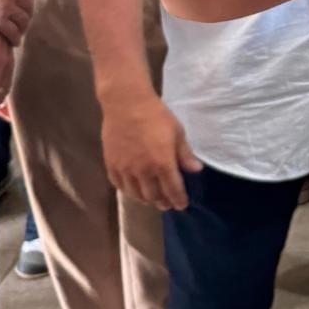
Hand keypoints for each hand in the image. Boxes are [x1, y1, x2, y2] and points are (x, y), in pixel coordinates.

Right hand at [0, 0, 33, 44]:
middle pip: (27, 4)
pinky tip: (14, 42)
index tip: (27, 6)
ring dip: (23, 27)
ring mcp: (5, 6)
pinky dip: (16, 38)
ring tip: (20, 33)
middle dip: (28, 14)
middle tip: (24, 21)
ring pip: (23, 19)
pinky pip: (14, 32)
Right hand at [102, 93, 203, 212]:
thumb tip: (196, 170)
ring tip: (151, 198)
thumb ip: (185, 154)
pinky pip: (119, 185)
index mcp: (162, 164)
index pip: (173, 190)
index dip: (178, 200)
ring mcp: (125, 169)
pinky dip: (127, 190)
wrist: (126, 103)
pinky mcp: (111, 164)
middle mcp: (143, 171)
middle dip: (162, 202)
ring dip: (145, 199)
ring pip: (135, 194)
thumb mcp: (177, 132)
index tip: (182, 205)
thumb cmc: (156, 115)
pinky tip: (133, 188)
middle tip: (167, 203)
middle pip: (153, 196)